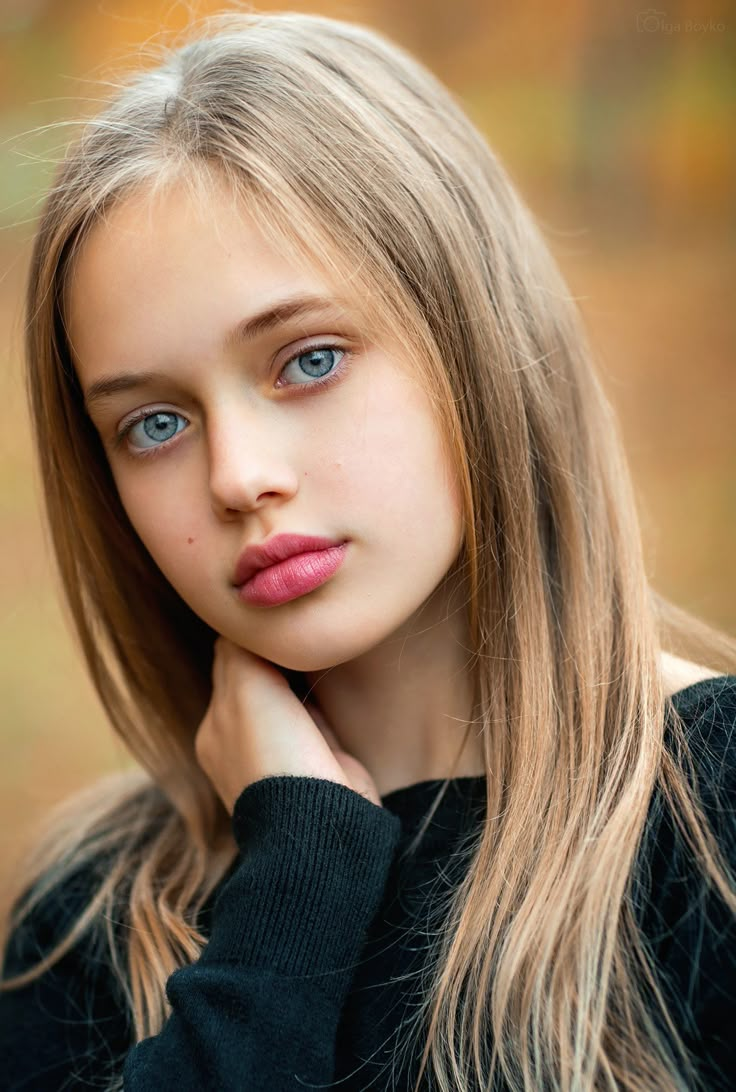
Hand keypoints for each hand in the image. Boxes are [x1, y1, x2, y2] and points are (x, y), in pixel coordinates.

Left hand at [195, 636, 382, 813]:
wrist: (318, 819)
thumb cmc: (272, 752)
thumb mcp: (244, 689)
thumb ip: (239, 653)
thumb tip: (242, 627)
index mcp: (215, 729)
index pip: (225, 667)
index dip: (246, 641)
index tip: (269, 619)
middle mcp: (242, 744)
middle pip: (255, 681)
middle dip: (271, 659)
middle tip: (294, 627)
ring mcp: (282, 754)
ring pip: (287, 699)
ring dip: (297, 679)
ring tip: (311, 649)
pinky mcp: (321, 761)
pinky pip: (317, 718)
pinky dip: (320, 700)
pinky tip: (330, 680)